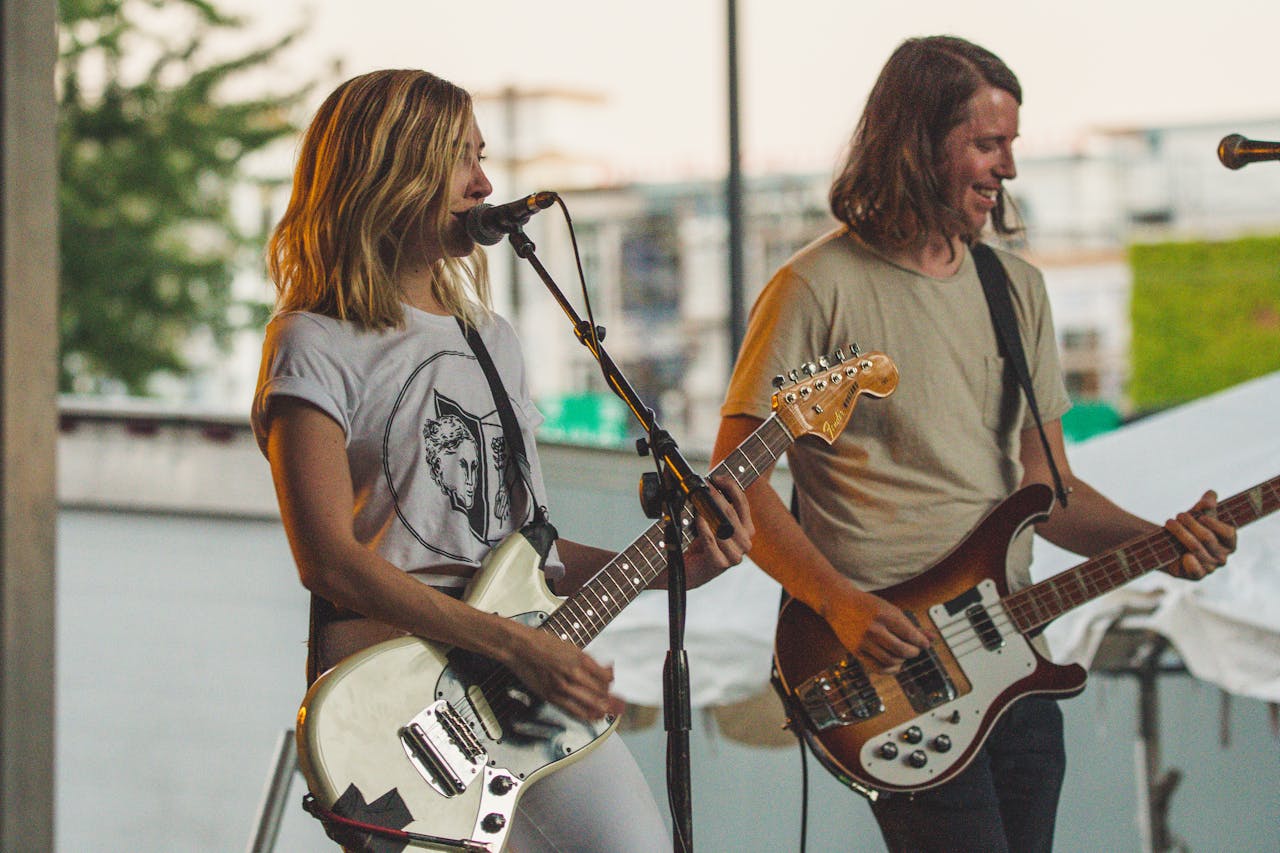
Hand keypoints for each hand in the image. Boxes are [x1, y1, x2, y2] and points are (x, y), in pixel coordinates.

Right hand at [500, 623, 623, 721]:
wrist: (519, 648)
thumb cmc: (542, 644)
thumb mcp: (571, 647)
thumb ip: (587, 661)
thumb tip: (604, 670)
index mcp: (580, 658)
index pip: (606, 677)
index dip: (611, 681)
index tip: (610, 681)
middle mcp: (573, 673)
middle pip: (601, 693)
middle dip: (611, 699)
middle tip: (616, 702)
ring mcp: (562, 687)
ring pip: (591, 705)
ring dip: (602, 708)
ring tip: (607, 710)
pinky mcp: (551, 697)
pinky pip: (575, 712)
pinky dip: (587, 715)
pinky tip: (593, 716)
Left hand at [679, 474, 755, 586]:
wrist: (682, 572)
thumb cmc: (694, 543)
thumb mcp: (704, 519)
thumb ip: (708, 502)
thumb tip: (695, 479)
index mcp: (746, 530)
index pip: (742, 503)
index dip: (730, 487)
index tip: (715, 478)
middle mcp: (745, 544)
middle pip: (732, 513)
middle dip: (716, 497)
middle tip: (703, 487)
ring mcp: (735, 556)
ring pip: (724, 526)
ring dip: (709, 511)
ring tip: (696, 502)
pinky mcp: (720, 565)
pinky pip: (713, 541)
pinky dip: (704, 528)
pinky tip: (697, 519)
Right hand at [824, 583, 930, 673]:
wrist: (839, 603)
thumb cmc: (867, 605)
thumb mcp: (890, 610)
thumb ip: (911, 625)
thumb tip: (932, 638)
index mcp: (884, 615)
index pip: (910, 634)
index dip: (921, 642)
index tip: (924, 644)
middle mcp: (873, 628)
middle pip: (902, 650)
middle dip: (913, 652)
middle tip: (915, 650)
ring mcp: (863, 641)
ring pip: (890, 661)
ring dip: (902, 661)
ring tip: (903, 655)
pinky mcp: (855, 651)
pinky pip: (877, 667)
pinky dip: (890, 669)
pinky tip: (895, 664)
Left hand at [1163, 490, 1236, 579]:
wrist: (1168, 544)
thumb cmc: (1188, 528)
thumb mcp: (1197, 515)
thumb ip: (1205, 506)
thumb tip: (1211, 494)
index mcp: (1229, 543)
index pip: (1228, 533)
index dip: (1214, 523)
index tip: (1200, 515)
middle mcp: (1222, 558)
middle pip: (1207, 538)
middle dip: (1191, 524)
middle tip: (1178, 515)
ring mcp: (1210, 568)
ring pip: (1196, 549)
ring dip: (1181, 533)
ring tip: (1169, 522)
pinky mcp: (1196, 576)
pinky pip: (1196, 571)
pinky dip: (1190, 563)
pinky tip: (1184, 555)